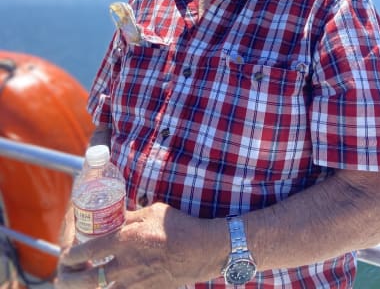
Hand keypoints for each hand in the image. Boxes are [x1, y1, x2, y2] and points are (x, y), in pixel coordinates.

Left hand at [55, 202, 226, 288]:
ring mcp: (136, 282)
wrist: (202, 249)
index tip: (66, 256)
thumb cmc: (177, 226)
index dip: (72, 255)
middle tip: (63, 277)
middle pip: (89, 280)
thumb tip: (111, 217)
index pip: (89, 250)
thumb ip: (128, 217)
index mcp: (127, 239)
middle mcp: (127, 264)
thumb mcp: (150, 212)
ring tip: (80, 287)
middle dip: (71, 280)